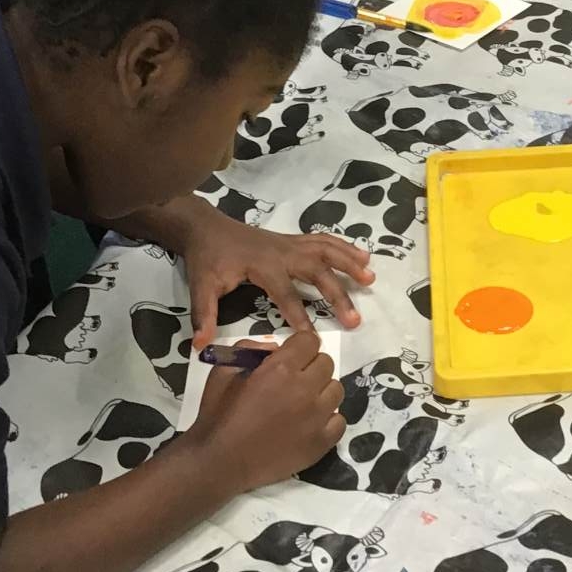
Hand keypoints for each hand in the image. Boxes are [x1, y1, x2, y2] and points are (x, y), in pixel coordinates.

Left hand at [180, 201, 373, 344]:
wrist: (206, 227)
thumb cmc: (206, 258)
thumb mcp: (201, 286)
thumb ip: (204, 315)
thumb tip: (201, 345)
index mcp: (263, 265)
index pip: (286, 294)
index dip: (299, 316)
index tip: (312, 338)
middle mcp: (283, 252)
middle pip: (317, 271)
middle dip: (336, 294)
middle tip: (354, 318)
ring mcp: (290, 243)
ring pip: (326, 251)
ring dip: (349, 263)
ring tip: (370, 279)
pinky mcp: (292, 240)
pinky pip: (323, 241)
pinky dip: (344, 246)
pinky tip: (362, 255)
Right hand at [188, 334, 344, 489]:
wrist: (219, 462)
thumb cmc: (218, 415)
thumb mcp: (224, 371)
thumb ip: (250, 350)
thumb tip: (275, 348)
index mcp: (280, 369)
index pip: (310, 341)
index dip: (301, 346)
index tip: (293, 355)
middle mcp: (304, 390)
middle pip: (326, 363)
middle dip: (311, 366)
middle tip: (294, 380)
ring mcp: (316, 418)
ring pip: (336, 390)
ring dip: (321, 391)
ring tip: (302, 403)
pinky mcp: (320, 443)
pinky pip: (339, 421)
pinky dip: (328, 420)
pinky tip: (309, 424)